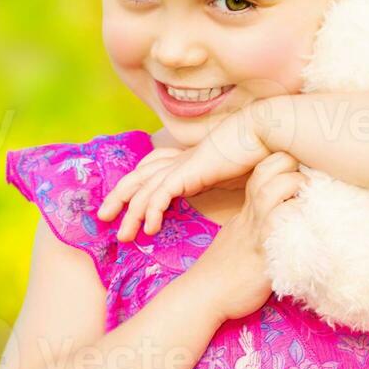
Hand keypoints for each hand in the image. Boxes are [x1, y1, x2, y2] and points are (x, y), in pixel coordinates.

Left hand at [97, 106, 270, 241]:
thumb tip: (225, 200)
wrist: (265, 132)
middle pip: (138, 177)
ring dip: (131, 213)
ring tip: (122, 236)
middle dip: (118, 198)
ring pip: (144, 189)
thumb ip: (221, 184)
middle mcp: (179, 160)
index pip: (151, 172)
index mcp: (187, 161)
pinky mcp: (188, 170)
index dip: (135, 189)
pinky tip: (149, 228)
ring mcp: (182, 164)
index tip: (126, 209)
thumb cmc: (256, 152)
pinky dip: (152, 210)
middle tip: (103, 219)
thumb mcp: (233, 174)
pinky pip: (162, 192)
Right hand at [193, 151, 308, 321]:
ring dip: (296, 187)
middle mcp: (252, 214)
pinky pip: (281, 228)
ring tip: (312, 198)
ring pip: (273, 191)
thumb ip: (258, 220)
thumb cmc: (223, 269)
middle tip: (314, 181)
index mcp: (247, 209)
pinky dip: (298, 221)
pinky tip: (314, 226)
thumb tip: (284, 213)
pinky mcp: (263, 254)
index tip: (305, 171)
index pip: (264, 170)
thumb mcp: (239, 234)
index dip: (286, 163)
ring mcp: (256, 232)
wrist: (203, 294)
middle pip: (270, 171)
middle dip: (295, 167)